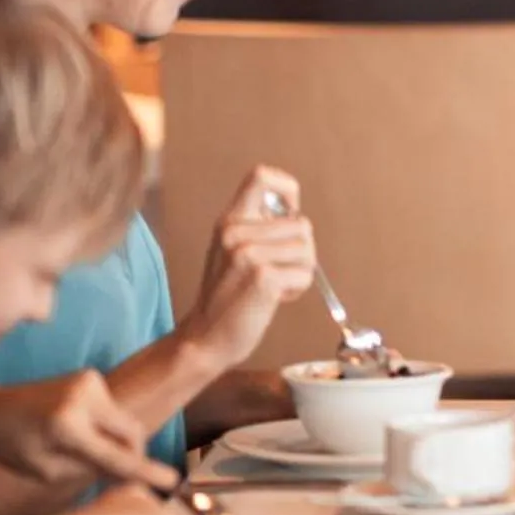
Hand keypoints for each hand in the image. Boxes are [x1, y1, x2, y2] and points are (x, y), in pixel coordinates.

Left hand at [0, 371, 177, 491]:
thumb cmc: (13, 448)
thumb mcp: (48, 471)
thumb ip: (91, 470)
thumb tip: (129, 473)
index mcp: (65, 427)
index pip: (114, 454)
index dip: (145, 471)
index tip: (172, 482)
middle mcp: (82, 398)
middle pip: (130, 433)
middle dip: (131, 454)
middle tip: (118, 474)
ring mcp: (88, 381)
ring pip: (123, 422)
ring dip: (114, 439)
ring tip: (81, 449)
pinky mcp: (89, 376)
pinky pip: (111, 410)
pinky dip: (105, 425)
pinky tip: (78, 432)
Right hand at [180, 166, 318, 369]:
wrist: (207, 337)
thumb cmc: (227, 295)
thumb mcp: (233, 249)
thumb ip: (258, 226)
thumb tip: (293, 208)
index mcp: (229, 221)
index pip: (261, 176)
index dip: (286, 189)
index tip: (288, 212)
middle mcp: (236, 232)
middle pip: (301, 224)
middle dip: (299, 251)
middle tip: (274, 271)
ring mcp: (248, 254)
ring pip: (307, 250)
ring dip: (298, 272)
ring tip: (271, 284)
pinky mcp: (263, 277)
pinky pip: (305, 274)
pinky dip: (297, 289)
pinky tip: (273, 297)